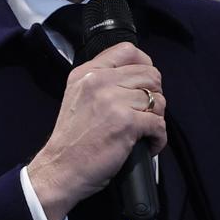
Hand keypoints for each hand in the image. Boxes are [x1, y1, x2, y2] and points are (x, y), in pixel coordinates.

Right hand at [26, 44, 165, 219]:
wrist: (60, 169)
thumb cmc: (72, 141)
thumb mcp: (77, 96)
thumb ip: (102, 81)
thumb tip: (137, 78)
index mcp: (87, 72)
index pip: (127, 50)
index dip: (145, 65)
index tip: (144, 83)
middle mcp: (99, 81)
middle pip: (150, 75)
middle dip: (154, 95)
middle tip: (146, 113)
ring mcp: (113, 101)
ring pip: (157, 100)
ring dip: (157, 119)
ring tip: (145, 132)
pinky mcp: (126, 123)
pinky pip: (159, 124)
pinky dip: (158, 138)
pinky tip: (148, 145)